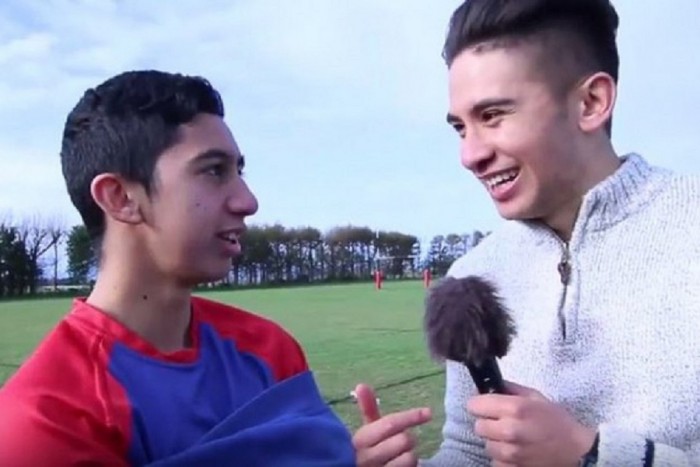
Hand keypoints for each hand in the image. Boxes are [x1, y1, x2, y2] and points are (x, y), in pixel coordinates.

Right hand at [352, 383, 431, 466]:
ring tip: (399, 456)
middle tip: (401, 442)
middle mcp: (366, 457)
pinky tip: (400, 466)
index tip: (428, 412)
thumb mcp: (367, 431)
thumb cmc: (367, 450)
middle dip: (408, 439)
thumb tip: (361, 384)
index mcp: (360, 439)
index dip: (411, 416)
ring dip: (410, 455)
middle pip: (404, 439)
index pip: (390, 423)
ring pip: (410, 457)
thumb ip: (368, 409)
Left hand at [467, 381, 595, 466]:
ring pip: (487, 445)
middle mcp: (509, 430)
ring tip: (511, 439)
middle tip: (502, 423)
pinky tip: (516, 451)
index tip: (485, 406)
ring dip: (495, 442)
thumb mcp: (535, 397)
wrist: (577, 451)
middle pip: (478, 426)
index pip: (474, 405)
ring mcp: (511, 453)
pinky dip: (502, 458)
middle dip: (488, 423)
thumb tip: (486, 387)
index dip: (479, 405)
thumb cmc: (557, 421)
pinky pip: (495, 461)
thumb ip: (509, 389)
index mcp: (514, 408)